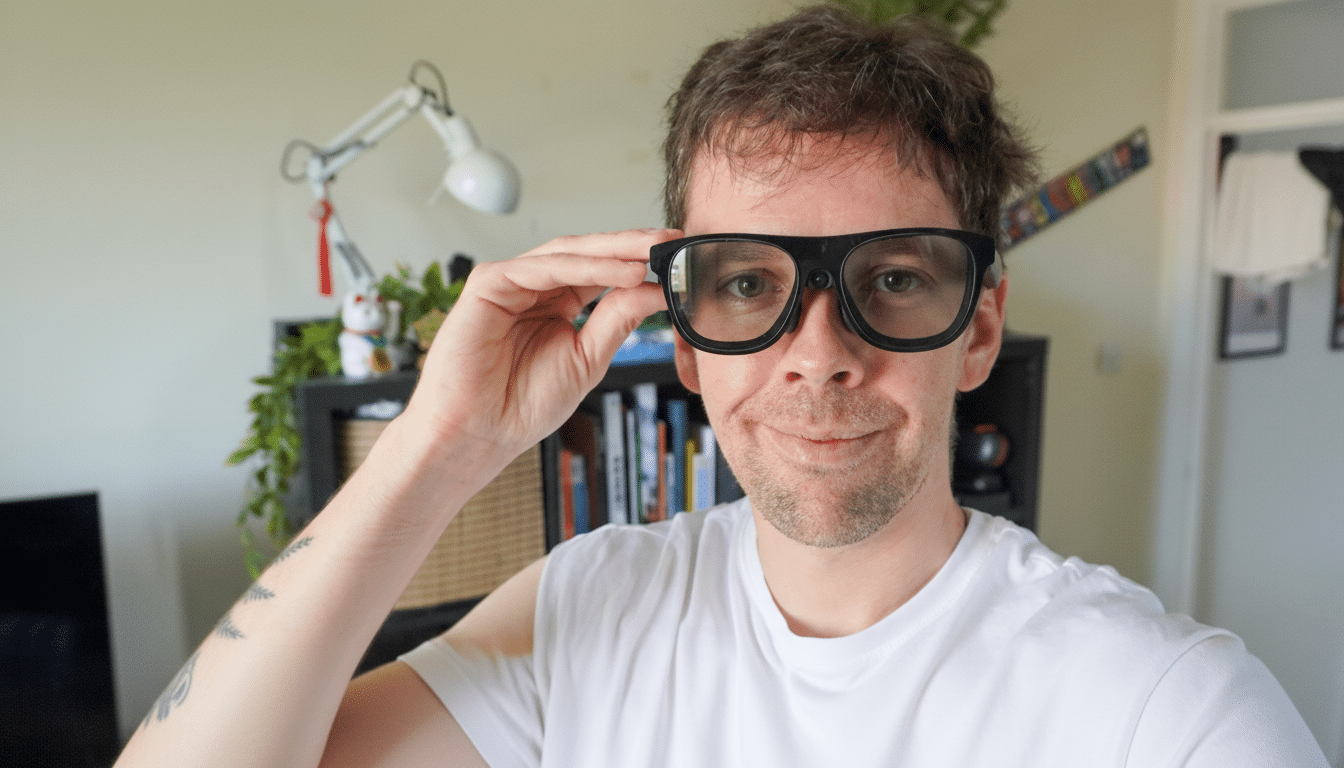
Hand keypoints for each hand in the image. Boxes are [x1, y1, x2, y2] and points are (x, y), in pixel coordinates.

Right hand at [404, 228, 676, 465]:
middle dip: (632, 247)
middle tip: (673, 243)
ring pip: (568, 254)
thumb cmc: (521, 406)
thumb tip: (657, 290)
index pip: (603, 273)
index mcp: (556, 305)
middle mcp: (534, 288)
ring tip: (653, 254)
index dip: (640, 264)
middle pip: (588, 256)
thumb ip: (618, 319)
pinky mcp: (488, 283)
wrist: (478, 434)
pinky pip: (543, 267)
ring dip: (614, 252)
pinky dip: (585, 267)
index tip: (680, 261)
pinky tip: (622, 273)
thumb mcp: (587, 358)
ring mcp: (509, 282)